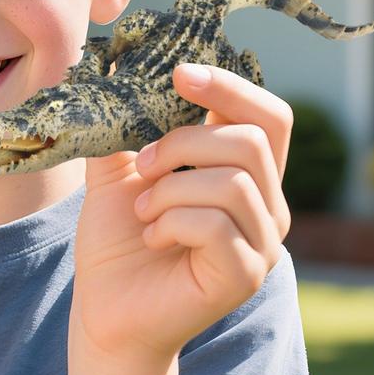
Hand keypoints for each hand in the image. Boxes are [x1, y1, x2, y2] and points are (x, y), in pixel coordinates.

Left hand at [70, 63, 292, 369]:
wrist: (106, 310)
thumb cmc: (117, 241)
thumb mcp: (117, 171)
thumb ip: (125, 124)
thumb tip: (111, 64)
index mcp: (246, 174)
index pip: (267, 116)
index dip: (229, 87)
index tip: (179, 75)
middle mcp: (267, 206)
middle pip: (250, 141)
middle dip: (183, 143)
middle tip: (141, 166)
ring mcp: (263, 244)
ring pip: (233, 182)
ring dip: (170, 190)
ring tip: (144, 212)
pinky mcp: (245, 276)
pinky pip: (217, 225)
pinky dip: (171, 222)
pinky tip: (152, 238)